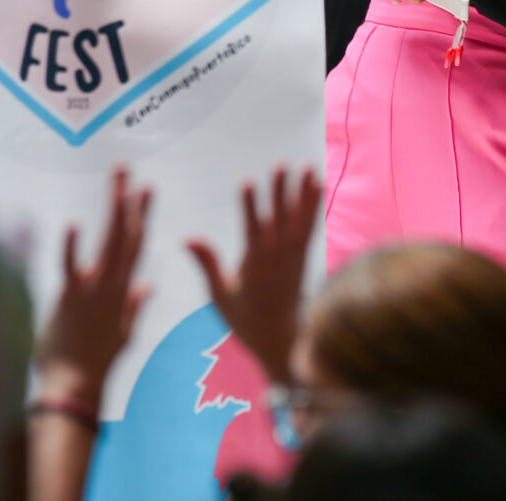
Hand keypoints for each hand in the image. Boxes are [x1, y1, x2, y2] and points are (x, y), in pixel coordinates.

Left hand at [34, 168, 151, 404]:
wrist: (74, 387)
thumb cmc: (94, 362)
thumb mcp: (123, 332)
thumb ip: (136, 304)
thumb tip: (150, 285)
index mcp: (122, 290)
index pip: (136, 243)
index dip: (141, 213)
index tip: (146, 187)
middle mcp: (110, 284)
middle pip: (124, 234)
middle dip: (128, 200)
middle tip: (129, 171)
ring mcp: (91, 289)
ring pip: (107, 242)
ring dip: (114, 210)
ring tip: (118, 183)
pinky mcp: (68, 298)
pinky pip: (70, 267)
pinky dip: (72, 246)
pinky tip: (75, 223)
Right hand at [186, 167, 322, 384]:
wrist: (282, 340)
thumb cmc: (246, 320)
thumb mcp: (220, 296)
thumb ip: (208, 264)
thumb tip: (188, 239)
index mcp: (256, 267)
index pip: (253, 231)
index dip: (250, 207)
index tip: (246, 183)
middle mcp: (278, 259)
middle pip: (279, 220)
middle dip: (279, 191)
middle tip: (280, 165)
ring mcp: (294, 257)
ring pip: (299, 220)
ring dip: (302, 193)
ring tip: (307, 166)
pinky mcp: (303, 258)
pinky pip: (310, 228)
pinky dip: (314, 207)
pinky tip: (317, 186)